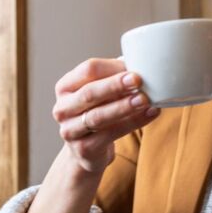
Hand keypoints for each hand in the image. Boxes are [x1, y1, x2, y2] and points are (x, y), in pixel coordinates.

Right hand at [52, 58, 160, 172]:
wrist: (88, 150)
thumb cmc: (99, 111)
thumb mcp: (103, 92)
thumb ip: (116, 77)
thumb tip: (142, 62)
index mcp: (66, 87)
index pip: (88, 70)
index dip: (112, 68)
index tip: (134, 68)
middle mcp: (62, 108)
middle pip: (89, 93)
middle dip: (115, 85)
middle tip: (138, 80)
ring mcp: (70, 130)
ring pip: (98, 116)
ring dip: (124, 106)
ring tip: (145, 99)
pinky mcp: (83, 149)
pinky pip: (110, 134)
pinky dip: (132, 122)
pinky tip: (149, 114)